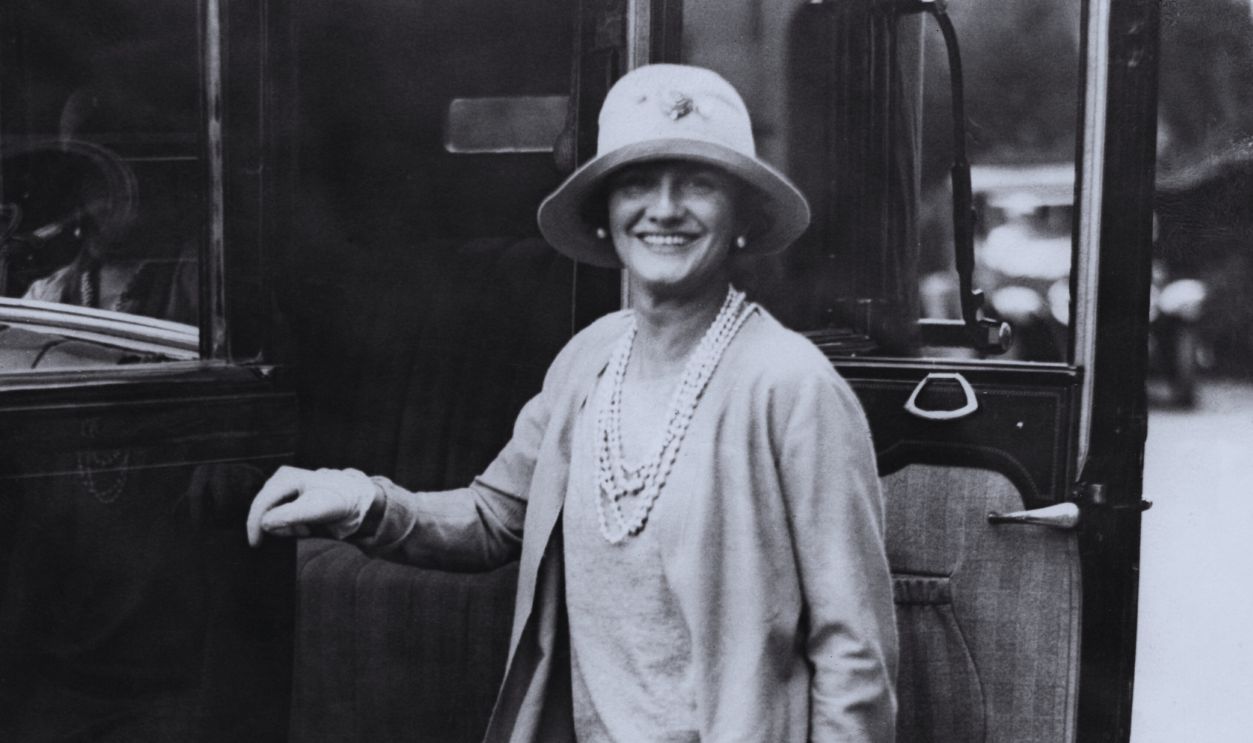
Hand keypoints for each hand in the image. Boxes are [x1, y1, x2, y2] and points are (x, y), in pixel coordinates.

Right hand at [245, 465, 376, 545]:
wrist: (356, 500)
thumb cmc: (339, 501)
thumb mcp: (317, 509)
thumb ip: (290, 516)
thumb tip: (264, 523)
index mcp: (285, 478)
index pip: (261, 503)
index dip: (254, 525)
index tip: (256, 544)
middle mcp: (280, 481)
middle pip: (264, 512)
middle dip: (281, 527)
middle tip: (304, 531)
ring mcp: (282, 490)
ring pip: (271, 518)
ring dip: (287, 529)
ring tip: (308, 528)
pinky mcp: (287, 499)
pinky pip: (279, 519)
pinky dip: (290, 527)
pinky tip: (306, 526)